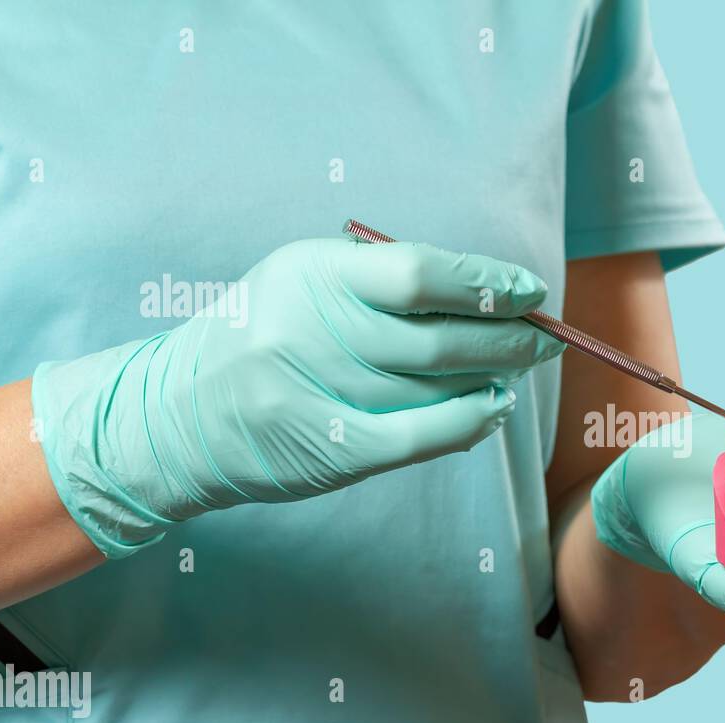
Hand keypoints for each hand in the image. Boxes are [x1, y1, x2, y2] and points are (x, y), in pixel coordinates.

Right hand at [33, 237, 562, 556]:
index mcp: (311, 274)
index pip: (422, 273)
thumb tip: (489, 296)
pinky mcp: (329, 448)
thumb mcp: (307, 286)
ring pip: (437, 387)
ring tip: (515, 372)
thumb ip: (384, 284)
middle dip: (510, 340)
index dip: (487, 285)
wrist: (179, 416)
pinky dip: (469, 422)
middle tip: (546, 339)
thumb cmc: (264, 338)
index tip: (528, 293)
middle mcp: (313, 330)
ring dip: (492, 379)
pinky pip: (423, 436)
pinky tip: (492, 409)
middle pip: (441, 337)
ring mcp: (319, 393)